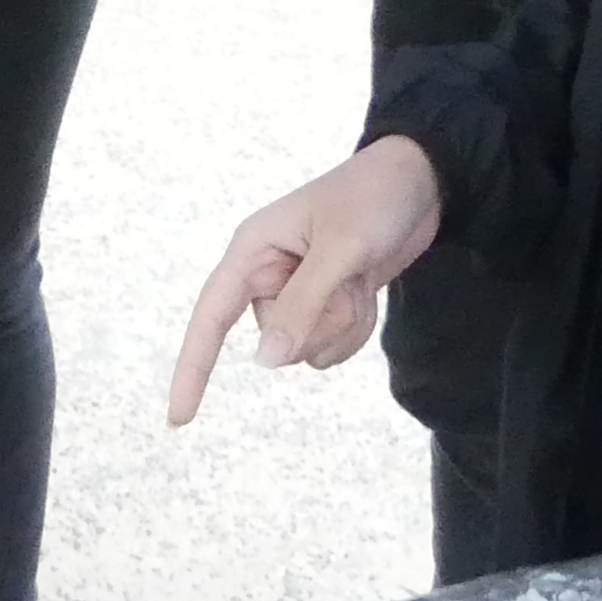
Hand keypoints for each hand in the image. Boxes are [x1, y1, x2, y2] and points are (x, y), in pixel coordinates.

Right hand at [168, 136, 444, 423]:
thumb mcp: (341, 249)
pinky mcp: (327, 302)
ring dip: (343, 324)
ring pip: (307, 348)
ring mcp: (298, 291)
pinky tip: (367, 289)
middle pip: (275, 340)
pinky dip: (356, 326)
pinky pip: (332, 343)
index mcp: (252, 251)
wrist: (423, 180)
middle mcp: (267, 274)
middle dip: (319, 323)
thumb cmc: (373, 199)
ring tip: (360, 278)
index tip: (178, 420)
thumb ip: (302, 304)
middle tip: (348, 279)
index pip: (209, 318)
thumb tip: (265, 361)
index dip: (192, 369)